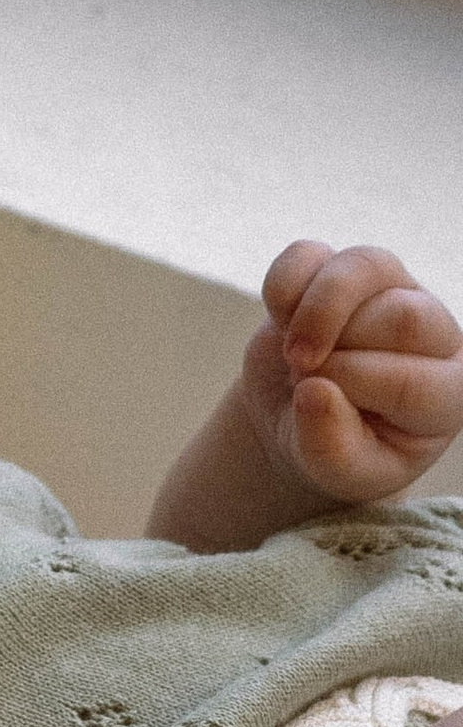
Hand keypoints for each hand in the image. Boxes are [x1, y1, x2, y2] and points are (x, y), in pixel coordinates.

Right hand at [241, 241, 462, 506]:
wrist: (298, 416)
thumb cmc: (336, 449)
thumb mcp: (338, 472)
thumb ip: (332, 448)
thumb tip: (314, 393)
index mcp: (449, 392)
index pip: (412, 379)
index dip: (351, 385)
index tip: (311, 402)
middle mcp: (435, 334)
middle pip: (402, 316)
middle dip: (337, 346)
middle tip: (303, 374)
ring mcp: (392, 290)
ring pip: (366, 266)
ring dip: (314, 309)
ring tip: (289, 348)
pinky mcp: (341, 269)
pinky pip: (314, 254)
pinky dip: (284, 285)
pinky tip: (280, 320)